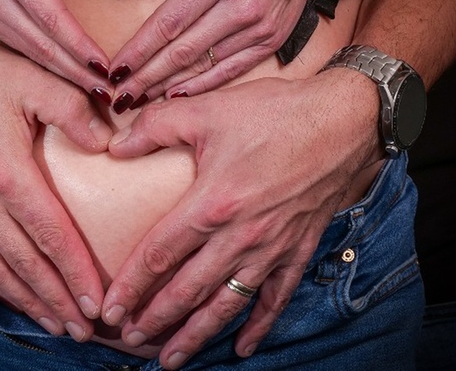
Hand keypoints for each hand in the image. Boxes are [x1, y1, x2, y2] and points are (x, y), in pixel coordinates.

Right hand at [0, 0, 137, 95]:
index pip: (53, 18)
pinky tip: (69, 76)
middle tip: (106, 93)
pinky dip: (47, 66)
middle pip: (41, 46)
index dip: (80, 46)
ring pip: (31, 54)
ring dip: (63, 75)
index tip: (105, 67)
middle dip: (76, 73)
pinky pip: (22, 50)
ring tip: (94, 90)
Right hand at [0, 19, 113, 341]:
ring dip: (27, 300)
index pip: (49, 233)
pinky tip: (11, 296)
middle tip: (84, 328)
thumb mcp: (32, 77)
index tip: (97, 300)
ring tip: (55, 325)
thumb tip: (109, 144)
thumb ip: (74, 109)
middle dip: (56, 300)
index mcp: (5, 170)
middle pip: (24, 263)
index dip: (75, 271)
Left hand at [103, 72, 380, 368]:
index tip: (110, 310)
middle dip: (156, 320)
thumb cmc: (276, 112)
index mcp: (212, 204)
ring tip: (170, 359)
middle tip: (130, 340)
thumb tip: (115, 148)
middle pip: (188, 290)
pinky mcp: (299, 249)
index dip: (130, 286)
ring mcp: (272, 248)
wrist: (345, 120)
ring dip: (196, 334)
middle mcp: (241, 236)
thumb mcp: (207, 109)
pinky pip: (275, 298)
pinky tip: (241, 347)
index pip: (159, 255)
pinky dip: (258, 326)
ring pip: (227, 304)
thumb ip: (155, 126)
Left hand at [108, 0, 330, 105]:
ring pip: (204, 66)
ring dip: (168, 86)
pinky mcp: (271, 40)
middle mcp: (241, 7)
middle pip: (182, 52)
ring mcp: (258, 28)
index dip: (139, 50)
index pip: (168, 23)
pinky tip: (178, 95)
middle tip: (119, 98)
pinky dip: (203, 85)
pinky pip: (231, 70)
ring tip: (139, 100)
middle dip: (146, 78)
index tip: (116, 69)